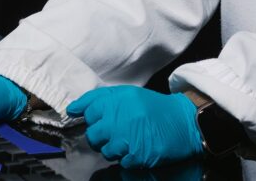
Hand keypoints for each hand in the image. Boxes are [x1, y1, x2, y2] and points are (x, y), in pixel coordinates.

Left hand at [67, 86, 203, 168]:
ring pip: (104, 151)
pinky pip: (120, 162)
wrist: (183, 122)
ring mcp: (127, 139)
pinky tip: (139, 147)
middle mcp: (118, 119)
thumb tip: (72, 109)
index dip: (94, 117)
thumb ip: (98, 99)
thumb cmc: (154, 108)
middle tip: (116, 132)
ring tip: (130, 139)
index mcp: (115, 100)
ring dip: (115, 148)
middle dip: (101, 136)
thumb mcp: (127, 94)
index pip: (88, 111)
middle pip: (92, 135)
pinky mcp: (136, 156)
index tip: (101, 119)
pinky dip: (128, 158)